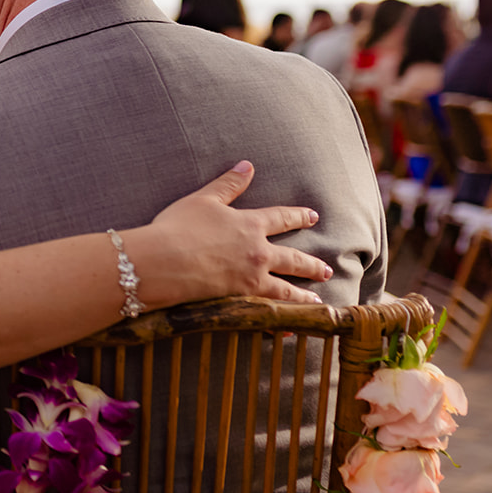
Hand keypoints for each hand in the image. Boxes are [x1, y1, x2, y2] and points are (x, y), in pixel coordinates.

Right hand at [137, 160, 331, 306]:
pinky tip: (289, 327)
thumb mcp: (203, 199)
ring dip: (303, 293)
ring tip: (316, 300)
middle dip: (311, 264)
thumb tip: (248, 165)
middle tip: (326, 269)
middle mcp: (258, 252)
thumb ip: (228, 184)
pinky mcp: (240, 299)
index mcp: (250, 225)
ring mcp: (251, 278)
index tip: (313, 217)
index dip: (298, 216)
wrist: (165, 261)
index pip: (281, 218)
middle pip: (293, 258)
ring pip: (286, 287)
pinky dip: (281, 319)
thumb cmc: (179, 227)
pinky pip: (268, 310)